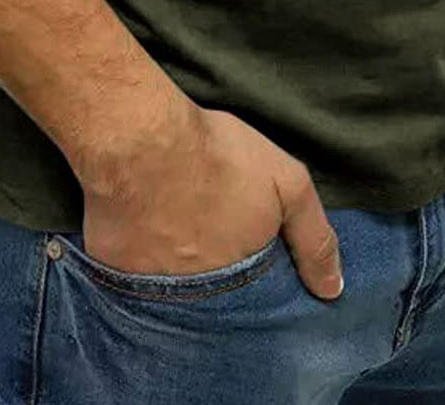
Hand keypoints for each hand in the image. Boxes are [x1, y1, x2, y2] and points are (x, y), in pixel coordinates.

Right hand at [77, 101, 343, 299]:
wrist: (141, 141)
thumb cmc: (218, 156)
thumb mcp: (287, 183)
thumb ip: (314, 237)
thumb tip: (333, 290)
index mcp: (238, 279)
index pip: (254, 303)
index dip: (255, 284)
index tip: (252, 262)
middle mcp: (195, 297)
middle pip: (212, 299)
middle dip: (216, 283)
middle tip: (211, 245)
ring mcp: (151, 289)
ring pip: (169, 293)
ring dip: (176, 274)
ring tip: (177, 241)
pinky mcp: (112, 272)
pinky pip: (129, 279)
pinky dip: (136, 265)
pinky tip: (140, 236)